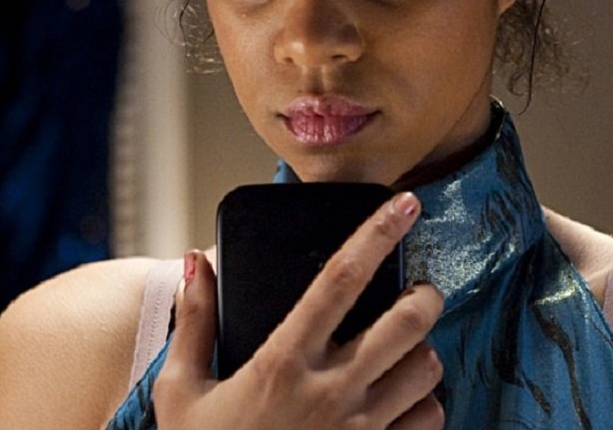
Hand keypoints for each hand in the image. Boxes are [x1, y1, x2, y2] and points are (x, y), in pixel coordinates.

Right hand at [154, 191, 444, 428]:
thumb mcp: (181, 392)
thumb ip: (195, 323)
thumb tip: (197, 262)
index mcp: (281, 362)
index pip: (340, 278)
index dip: (377, 233)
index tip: (405, 203)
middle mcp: (330, 392)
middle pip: (409, 319)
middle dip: (424, 296)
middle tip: (416, 295)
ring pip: (429, 368)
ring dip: (423, 354)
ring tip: (402, 354)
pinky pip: (430, 420)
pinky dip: (425, 407)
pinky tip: (401, 404)